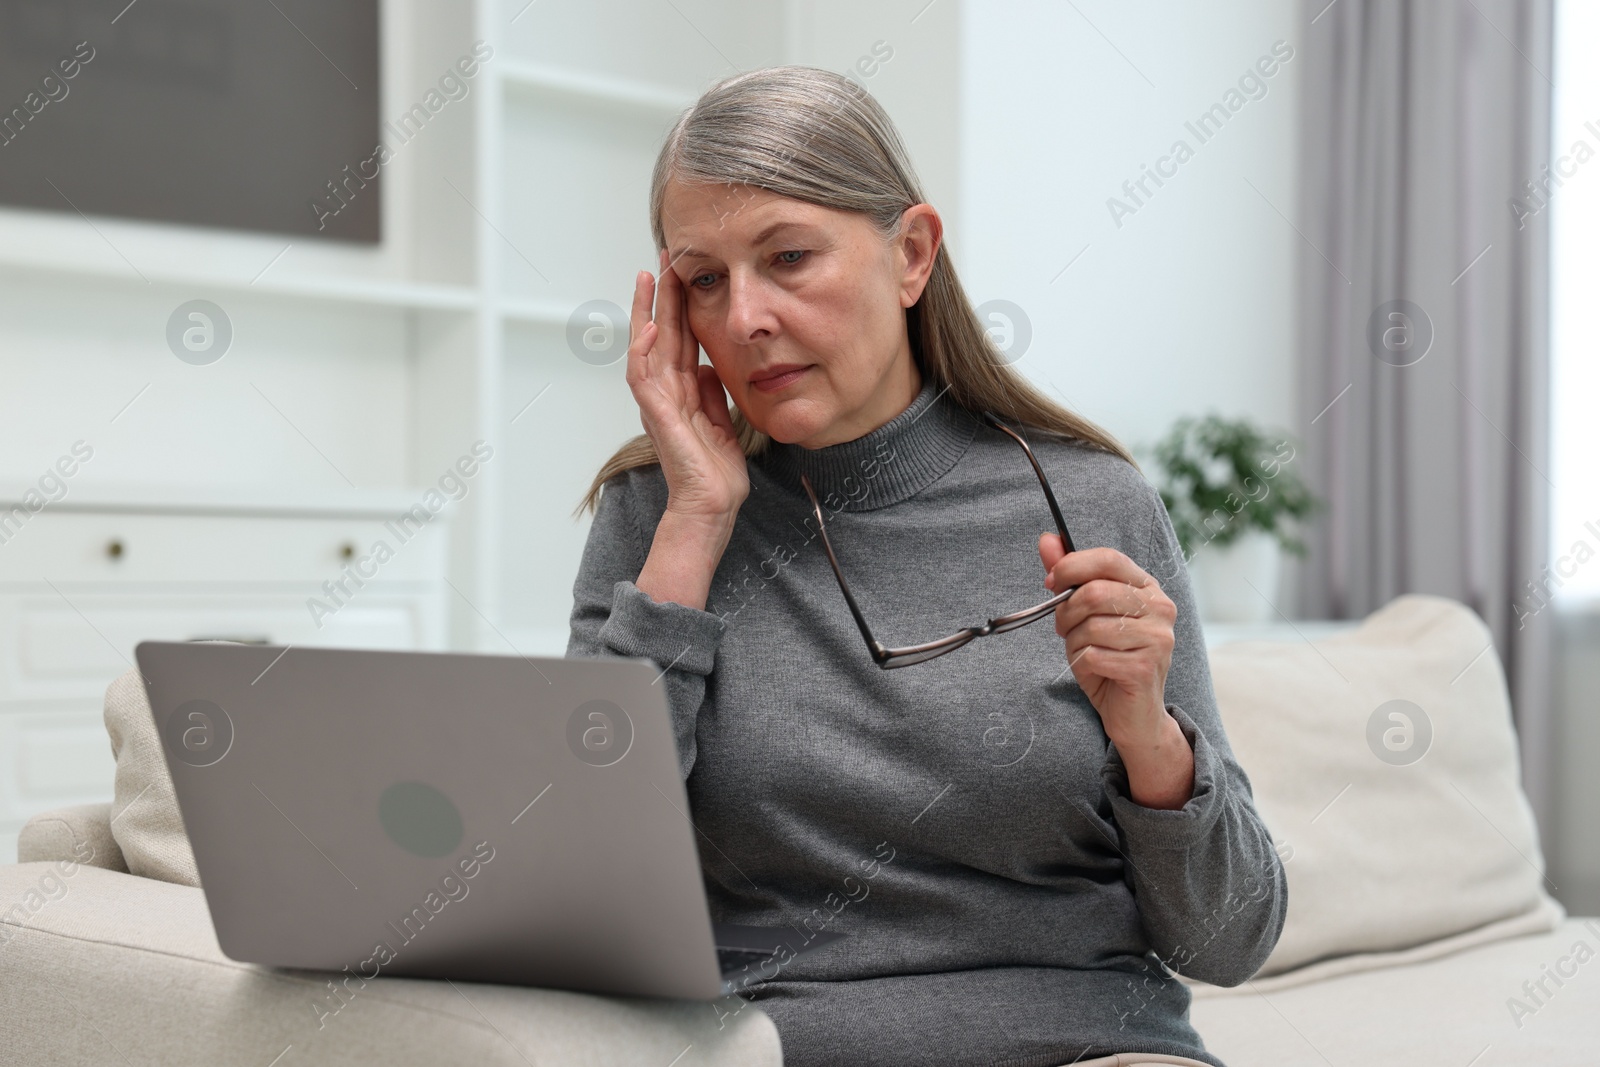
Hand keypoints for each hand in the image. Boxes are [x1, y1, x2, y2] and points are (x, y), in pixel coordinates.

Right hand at [625, 249, 749, 527]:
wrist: (713, 506)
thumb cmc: (716, 473)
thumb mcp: (722, 421)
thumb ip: (712, 393)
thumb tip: (709, 367)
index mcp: (682, 392)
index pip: (677, 339)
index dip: (678, 306)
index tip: (682, 273)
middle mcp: (665, 393)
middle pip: (659, 333)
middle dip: (661, 295)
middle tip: (663, 258)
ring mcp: (658, 403)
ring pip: (645, 347)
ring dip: (645, 311)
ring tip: (649, 278)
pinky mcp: (658, 417)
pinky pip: (643, 378)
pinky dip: (643, 352)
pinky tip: (648, 327)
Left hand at [1038, 535, 1191, 808]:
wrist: (1135, 714)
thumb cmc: (1109, 658)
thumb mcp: (1086, 614)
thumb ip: (1069, 576)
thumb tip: (1046, 540)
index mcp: (1147, 588)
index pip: (1108, 559)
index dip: (1071, 566)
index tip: (1051, 582)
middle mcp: (1160, 608)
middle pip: (1094, 593)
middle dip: (1066, 613)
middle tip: (1065, 629)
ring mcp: (1157, 639)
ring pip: (1090, 626)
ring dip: (1074, 642)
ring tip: (1084, 651)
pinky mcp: (1145, 668)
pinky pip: (1092, 655)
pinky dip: (1082, 663)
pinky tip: (1096, 669)